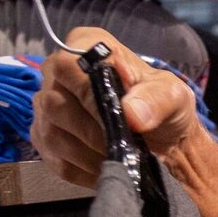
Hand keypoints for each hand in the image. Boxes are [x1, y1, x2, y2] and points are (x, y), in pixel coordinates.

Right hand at [32, 27, 203, 186]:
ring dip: (90, 154)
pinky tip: (107, 167)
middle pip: (54, 104)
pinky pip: (57, 160)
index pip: (68, 65)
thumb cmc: (162, 107)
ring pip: (53, 135)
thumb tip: (131, 114)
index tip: (118, 116)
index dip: (88, 93)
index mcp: (86, 47)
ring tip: (119, 157)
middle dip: (93, 132)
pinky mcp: (45, 141)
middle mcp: (57, 74)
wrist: (163, 141)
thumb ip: (155, 100)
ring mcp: (46, 108)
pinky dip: (85, 169)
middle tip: (123, 144)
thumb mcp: (172, 96)